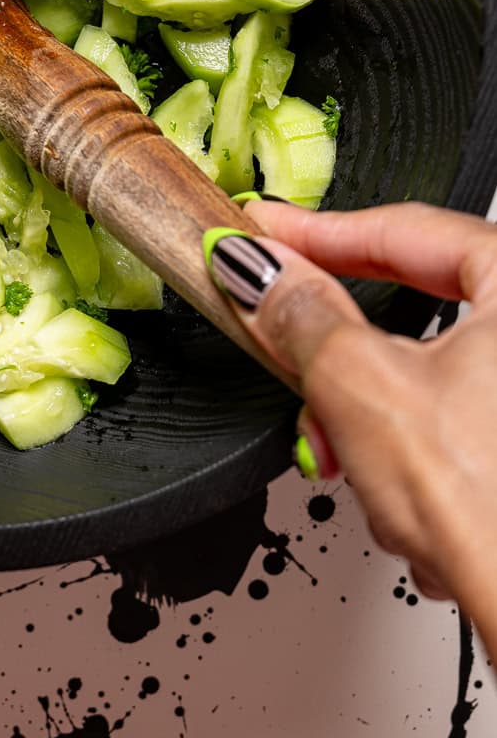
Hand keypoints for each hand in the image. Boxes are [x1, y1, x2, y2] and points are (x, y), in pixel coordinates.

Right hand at [206, 201, 496, 639]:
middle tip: (291, 355)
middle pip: (414, 312)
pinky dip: (410, 462)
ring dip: (372, 428)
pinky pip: (449, 429)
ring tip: (354, 463)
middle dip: (343, 359)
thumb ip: (301, 313)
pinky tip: (398, 503)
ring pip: (423, 382)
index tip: (266, 231)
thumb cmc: (488, 509)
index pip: (407, 228)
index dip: (318, 231)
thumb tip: (263, 271)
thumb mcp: (359, 384)